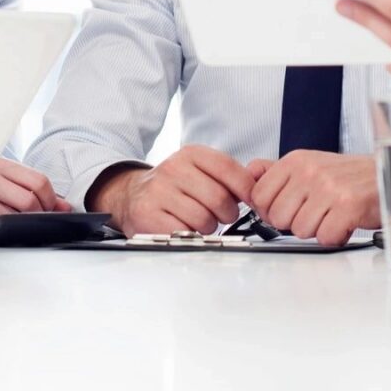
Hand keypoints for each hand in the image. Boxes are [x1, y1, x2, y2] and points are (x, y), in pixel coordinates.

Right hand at [0, 157, 69, 228]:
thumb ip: (34, 188)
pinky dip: (3, 232)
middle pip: (29, 201)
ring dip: (20, 225)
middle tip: (35, 218)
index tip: (50, 207)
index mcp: (0, 165)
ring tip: (14, 221)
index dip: (51, 199)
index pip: (39, 181)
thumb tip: (65, 207)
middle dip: (39, 214)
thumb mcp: (5, 177)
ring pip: (14, 218)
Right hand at [93, 146, 255, 235]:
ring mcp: (159, 192)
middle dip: (228, 214)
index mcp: (191, 154)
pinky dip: (190, 236)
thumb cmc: (174, 186)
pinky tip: (184, 228)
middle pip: (219, 198)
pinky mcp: (148, 215)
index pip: (229, 169)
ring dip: (208, 227)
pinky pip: (184, 233)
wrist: (130, 195)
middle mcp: (173, 169)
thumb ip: (227, 176)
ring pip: (204, 219)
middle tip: (222, 216)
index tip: (252, 201)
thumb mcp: (198, 170)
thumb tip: (259, 189)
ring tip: (199, 221)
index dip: (246, 189)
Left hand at [244, 152, 379, 245]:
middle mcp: (310, 171)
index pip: (258, 196)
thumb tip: (248, 175)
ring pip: (299, 231)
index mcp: (296, 160)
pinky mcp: (348, 206)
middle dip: (295, 222)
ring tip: (332, 214)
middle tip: (317, 211)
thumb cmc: (349, 176)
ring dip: (317, 229)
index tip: (288, 208)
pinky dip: (335, 236)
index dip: (271, 210)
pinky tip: (344, 222)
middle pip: (277, 217)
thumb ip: (276, 171)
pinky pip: (324, 238)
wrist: (389, 176)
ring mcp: (329, 188)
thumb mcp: (309, 164)